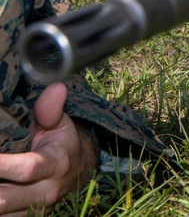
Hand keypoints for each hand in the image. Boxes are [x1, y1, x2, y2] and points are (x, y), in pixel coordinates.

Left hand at [0, 83, 97, 214]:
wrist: (76, 171)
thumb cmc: (61, 143)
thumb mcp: (59, 123)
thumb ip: (50, 109)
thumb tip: (56, 88)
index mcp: (56, 164)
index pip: (26, 168)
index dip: (1, 164)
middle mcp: (46, 191)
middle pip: (4, 200)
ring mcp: (35, 209)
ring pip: (1, 213)